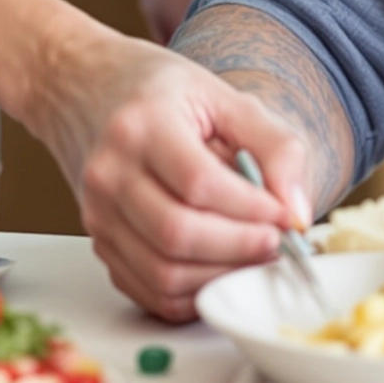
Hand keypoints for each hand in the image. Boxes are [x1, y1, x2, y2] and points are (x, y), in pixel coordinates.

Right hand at [36, 24, 310, 320]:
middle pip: (178, 235)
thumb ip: (275, 146)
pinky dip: (194, 293)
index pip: (199, 183)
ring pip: (163, 274)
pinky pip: (149, 292)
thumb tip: (297, 211)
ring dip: (220, 275)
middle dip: (240, 248)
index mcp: (141, 126)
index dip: (250, 208)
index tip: (284, 214)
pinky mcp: (100, 244)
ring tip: (253, 255)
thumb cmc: (159, 93)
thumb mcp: (224, 97)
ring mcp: (97, 214)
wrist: (85, 89)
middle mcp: (109, 173)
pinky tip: (221, 267)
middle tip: (277, 241)